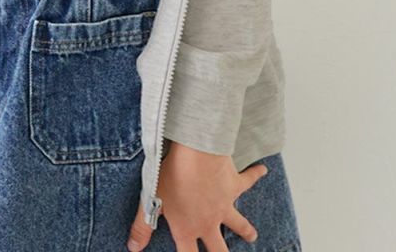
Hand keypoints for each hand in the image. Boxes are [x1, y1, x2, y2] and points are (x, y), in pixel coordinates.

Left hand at [125, 143, 267, 250]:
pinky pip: (248, 180)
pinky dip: (256, 175)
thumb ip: (142, 226)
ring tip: (252, 235)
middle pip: (219, 249)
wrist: (195, 153)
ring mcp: (224, 204)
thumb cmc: (171, 175)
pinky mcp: (234, 184)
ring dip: (245, 230)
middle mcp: (208, 221)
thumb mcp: (151, 200)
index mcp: (187, 228)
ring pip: (238, 224)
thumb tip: (133, 248)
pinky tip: (263, 170)